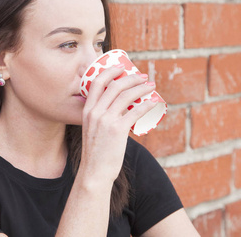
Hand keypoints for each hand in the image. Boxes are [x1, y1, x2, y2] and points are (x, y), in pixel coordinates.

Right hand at [79, 64, 158, 186]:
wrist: (94, 172)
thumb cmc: (96, 152)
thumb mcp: (91, 129)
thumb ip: (101, 118)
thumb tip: (120, 111)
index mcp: (87, 110)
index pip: (96, 82)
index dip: (110, 71)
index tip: (122, 67)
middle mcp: (95, 112)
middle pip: (115, 86)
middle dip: (132, 78)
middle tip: (143, 77)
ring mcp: (106, 120)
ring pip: (126, 96)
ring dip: (142, 88)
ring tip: (151, 86)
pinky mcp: (118, 130)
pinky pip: (135, 111)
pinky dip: (147, 104)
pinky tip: (154, 102)